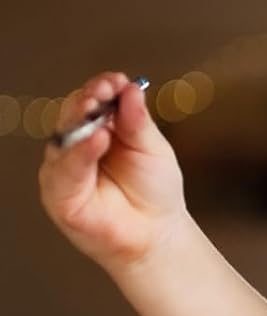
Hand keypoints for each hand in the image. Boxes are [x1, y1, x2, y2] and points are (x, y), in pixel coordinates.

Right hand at [37, 71, 187, 272]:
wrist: (158, 235)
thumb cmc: (154, 194)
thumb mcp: (153, 150)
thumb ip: (139, 122)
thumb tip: (131, 88)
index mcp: (98, 130)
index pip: (91, 100)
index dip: (101, 88)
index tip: (117, 81)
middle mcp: (77, 147)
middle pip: (72, 113)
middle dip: (88, 98)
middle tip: (106, 89)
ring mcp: (65, 169)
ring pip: (64, 137)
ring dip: (81, 120)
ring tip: (99, 108)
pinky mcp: (60, 193)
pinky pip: (66, 169)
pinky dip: (80, 153)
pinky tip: (97, 139)